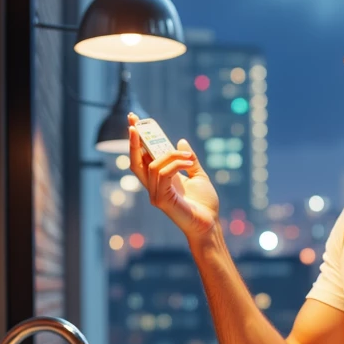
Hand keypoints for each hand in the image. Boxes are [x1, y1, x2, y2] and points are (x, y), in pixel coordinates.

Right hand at [128, 117, 219, 240]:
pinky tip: (188, 164)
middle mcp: (154, 186)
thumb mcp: (198, 175)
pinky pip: (162, 174)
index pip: (144, 157)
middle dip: (134, 140)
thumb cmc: (205, 204)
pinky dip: (175, 165)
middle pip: (136, 161)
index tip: (136, 121)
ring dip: (171, 155)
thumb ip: (189, 160)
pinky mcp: (161, 199)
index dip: (138, 140)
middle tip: (134, 120)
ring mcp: (155, 194)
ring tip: (189, 157)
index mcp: (161, 180)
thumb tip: (181, 141)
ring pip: (153, 165)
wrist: (210, 223)